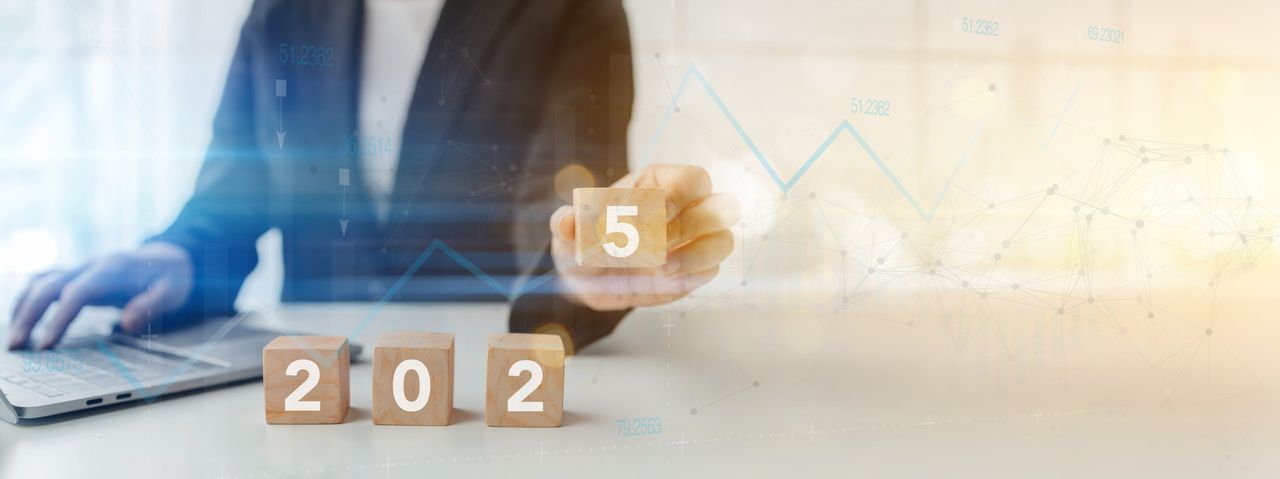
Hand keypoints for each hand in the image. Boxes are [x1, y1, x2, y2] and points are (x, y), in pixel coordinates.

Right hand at [8, 242, 192, 349]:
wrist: (169, 257)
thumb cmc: (171, 277)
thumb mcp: (173, 291)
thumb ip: (151, 305)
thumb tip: (126, 323)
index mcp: (113, 269)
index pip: (76, 293)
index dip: (58, 318)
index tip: (45, 345)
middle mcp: (91, 265)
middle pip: (49, 286)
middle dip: (28, 316)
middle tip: (16, 347)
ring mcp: (81, 267)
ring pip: (40, 282)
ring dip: (22, 308)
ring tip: (13, 340)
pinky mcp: (76, 274)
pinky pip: (42, 281)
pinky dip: (27, 299)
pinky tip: (19, 320)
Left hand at [549, 164, 740, 309]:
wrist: (589, 278)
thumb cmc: (584, 243)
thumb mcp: (569, 232)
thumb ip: (567, 223)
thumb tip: (567, 221)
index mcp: (659, 184)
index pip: (691, 180)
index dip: (680, 196)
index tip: (656, 216)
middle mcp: (686, 208)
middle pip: (717, 207)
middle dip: (687, 227)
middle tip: (655, 245)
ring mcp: (695, 240)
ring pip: (722, 240)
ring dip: (694, 256)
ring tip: (659, 269)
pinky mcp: (696, 270)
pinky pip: (711, 270)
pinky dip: (690, 277)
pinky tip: (662, 280)